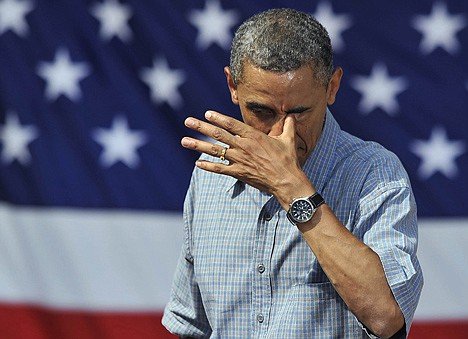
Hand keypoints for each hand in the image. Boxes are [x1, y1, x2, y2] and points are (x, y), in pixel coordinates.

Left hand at [181, 110, 313, 207]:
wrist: (286, 181)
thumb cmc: (287, 160)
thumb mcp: (288, 139)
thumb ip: (287, 125)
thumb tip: (291, 114)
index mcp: (254, 136)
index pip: (232, 124)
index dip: (218, 118)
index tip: (207, 113)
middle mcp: (243, 146)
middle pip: (218, 135)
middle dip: (201, 127)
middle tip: (187, 121)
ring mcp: (239, 160)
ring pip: (215, 151)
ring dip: (198, 145)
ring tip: (184, 141)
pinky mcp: (238, 173)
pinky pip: (220, 169)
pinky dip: (208, 166)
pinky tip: (197, 163)